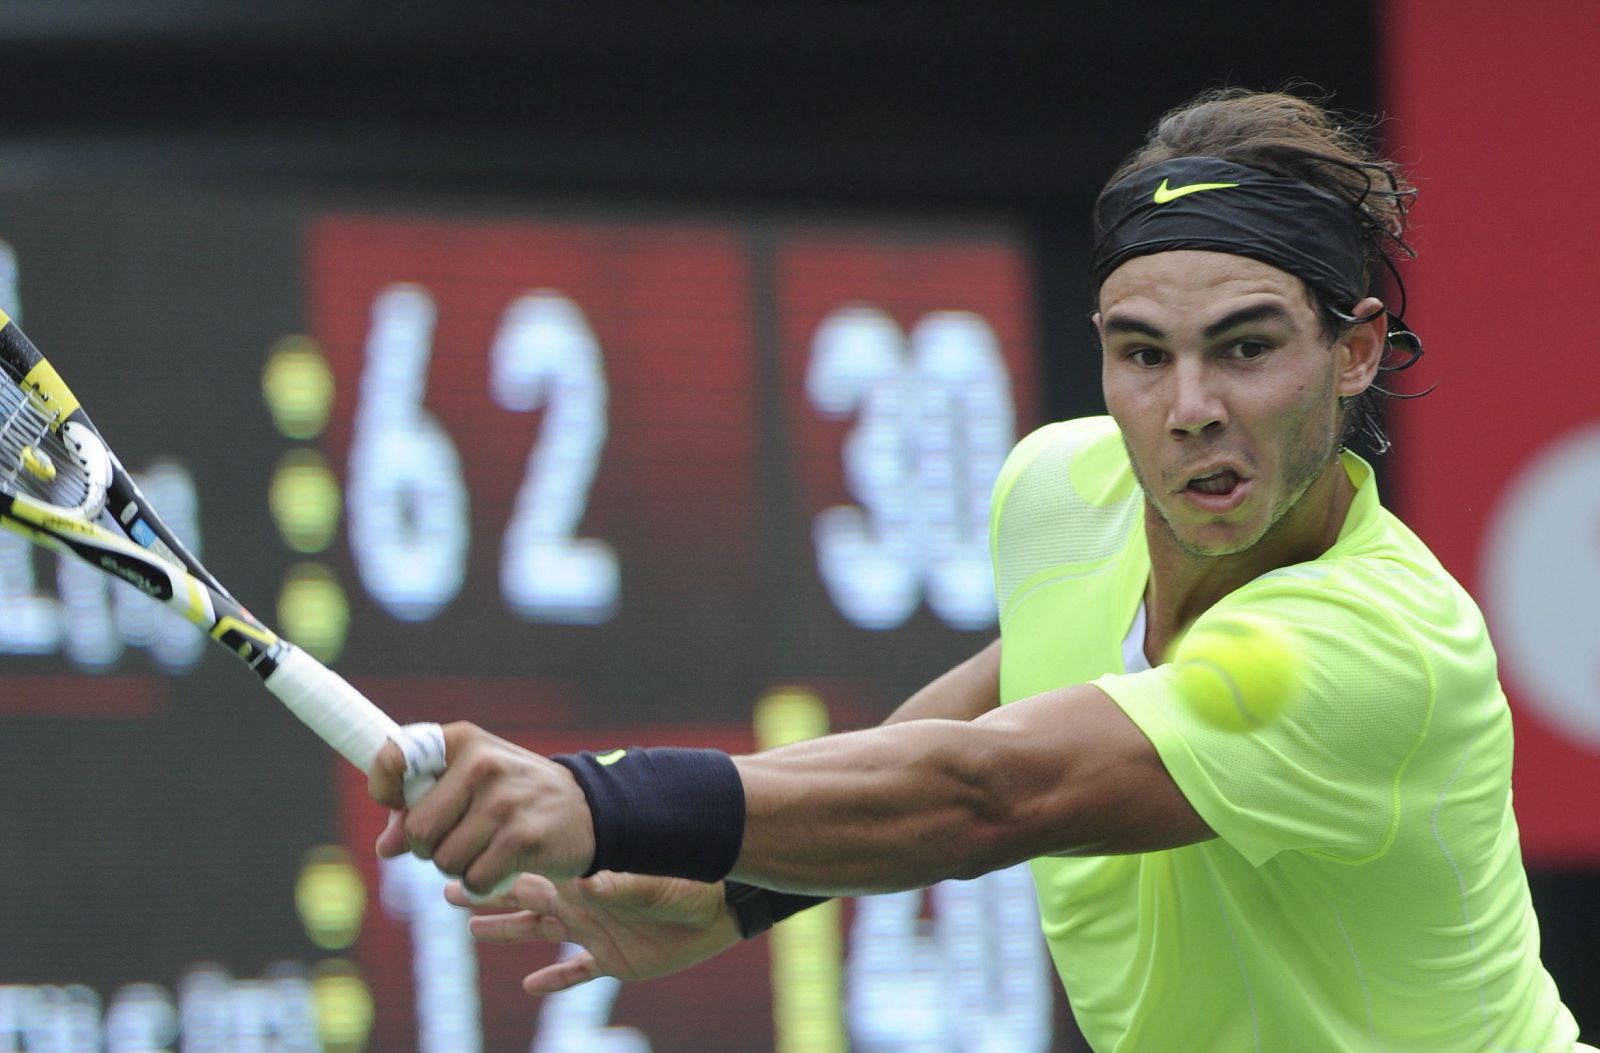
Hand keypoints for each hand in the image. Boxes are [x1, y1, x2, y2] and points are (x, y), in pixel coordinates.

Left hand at [368, 722, 595, 894]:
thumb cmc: (516, 795)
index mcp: (463, 741)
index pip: (395, 757)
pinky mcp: (522, 838)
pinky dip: (482, 883)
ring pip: (444, 861)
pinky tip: (502, 865)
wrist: (589, 809)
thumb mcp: (471, 783)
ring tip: (485, 849)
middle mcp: (482, 765)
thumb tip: (384, 847)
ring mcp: (503, 802)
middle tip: (456, 838)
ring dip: (458, 867)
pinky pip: (473, 880)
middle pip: (417, 830)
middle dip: (428, 847)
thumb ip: (424, 806)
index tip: (396, 803)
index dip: (384, 788)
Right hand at [446, 871, 741, 995]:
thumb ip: (618, 886)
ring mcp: (594, 931)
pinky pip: (575, 973)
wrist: (722, 906)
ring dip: (505, 931)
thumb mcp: (651, 882)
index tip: (458, 856)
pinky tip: (530, 986)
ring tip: (470, 930)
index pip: (530, 869)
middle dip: (483, 895)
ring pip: (538, 932)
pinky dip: (554, 980)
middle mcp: (581, 902)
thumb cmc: (688, 882)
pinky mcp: (612, 959)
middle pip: (521, 899)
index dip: (495, 865)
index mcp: (584, 878)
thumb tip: (586, 885)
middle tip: (445, 887)